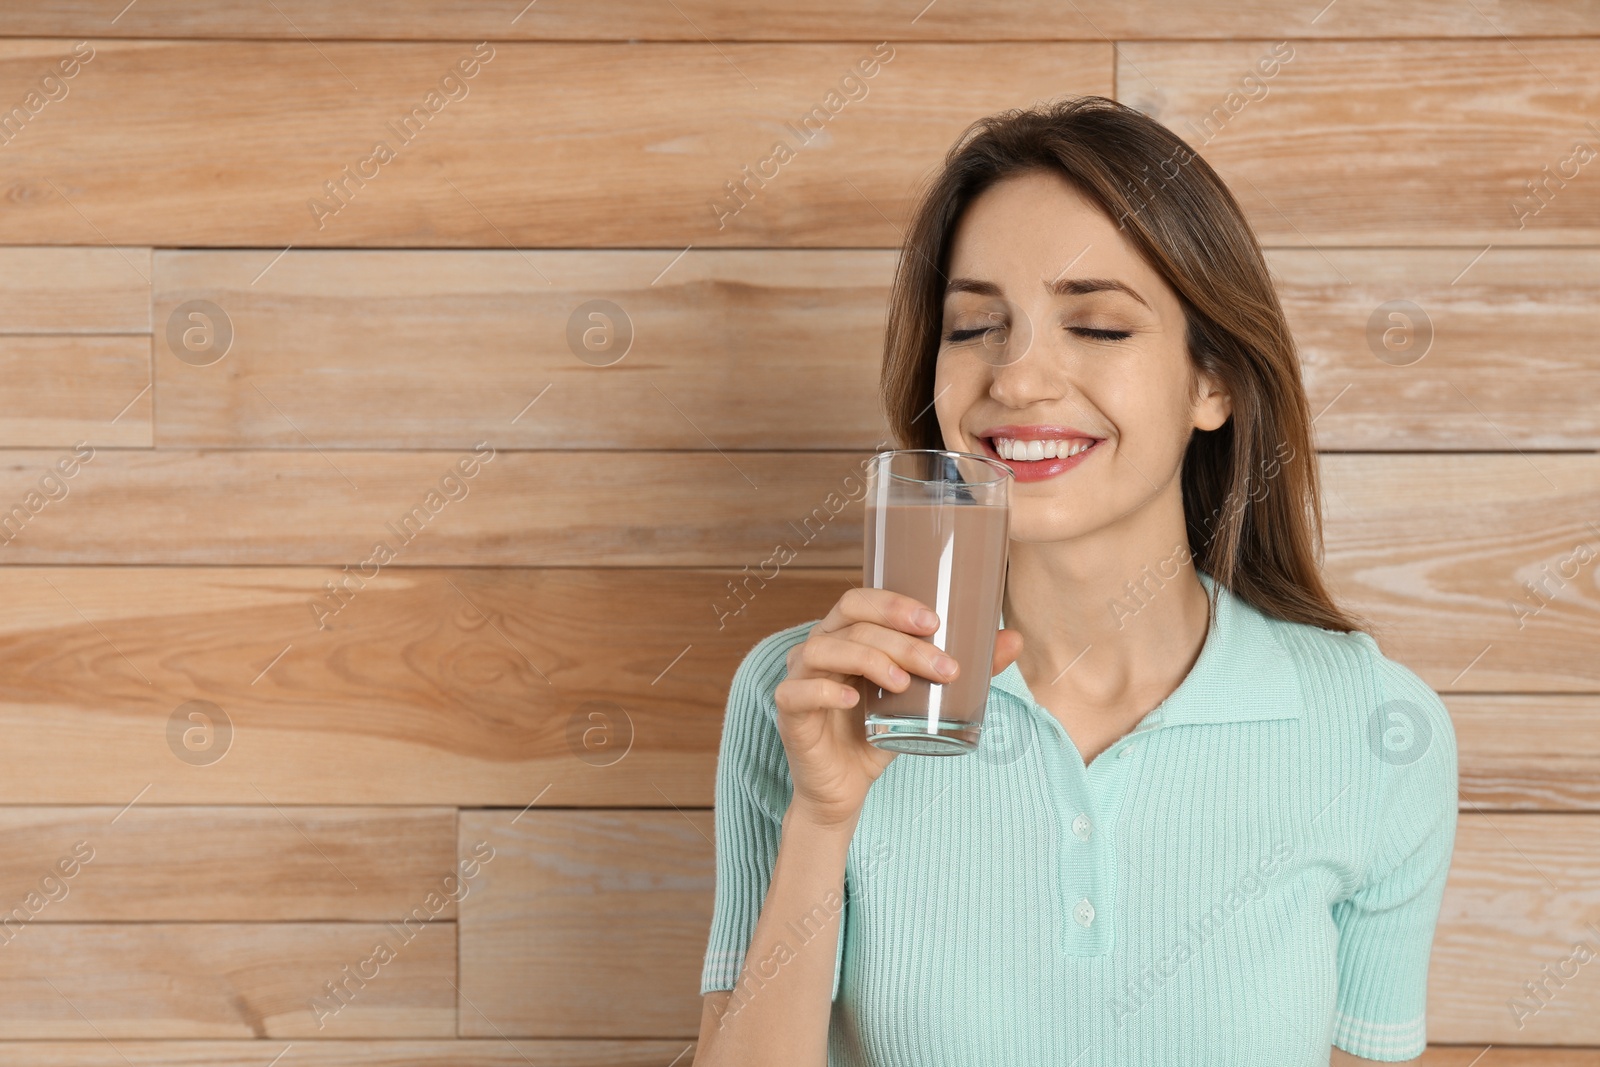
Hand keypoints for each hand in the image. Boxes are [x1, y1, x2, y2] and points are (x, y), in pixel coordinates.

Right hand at [774, 587, 1023, 831]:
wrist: (846, 790)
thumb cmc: (880, 734)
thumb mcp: (925, 700)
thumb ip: (963, 669)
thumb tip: (1014, 640)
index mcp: (846, 636)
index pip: (859, 601)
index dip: (894, 604)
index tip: (936, 623)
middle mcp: (818, 648)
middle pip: (851, 624)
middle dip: (900, 641)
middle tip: (942, 666)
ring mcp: (799, 678)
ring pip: (823, 649)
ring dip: (869, 660)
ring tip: (904, 685)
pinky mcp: (788, 712)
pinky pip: (797, 692)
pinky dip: (826, 691)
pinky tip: (855, 701)